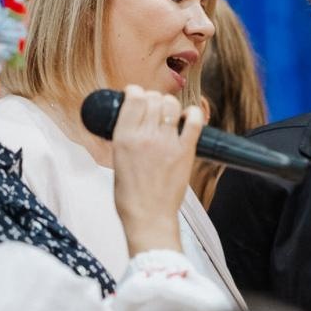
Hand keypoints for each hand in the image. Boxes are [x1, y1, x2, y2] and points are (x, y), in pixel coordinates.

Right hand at [111, 84, 205, 255]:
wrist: (148, 217)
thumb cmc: (130, 196)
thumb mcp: (116, 161)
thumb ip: (125, 138)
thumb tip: (132, 123)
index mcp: (124, 138)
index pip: (133, 98)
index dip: (136, 92)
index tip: (137, 95)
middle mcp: (145, 136)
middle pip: (153, 98)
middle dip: (153, 98)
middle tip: (154, 108)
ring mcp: (166, 143)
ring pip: (171, 105)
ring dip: (170, 105)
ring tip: (169, 114)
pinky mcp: (185, 152)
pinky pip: (194, 121)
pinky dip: (193, 114)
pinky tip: (189, 117)